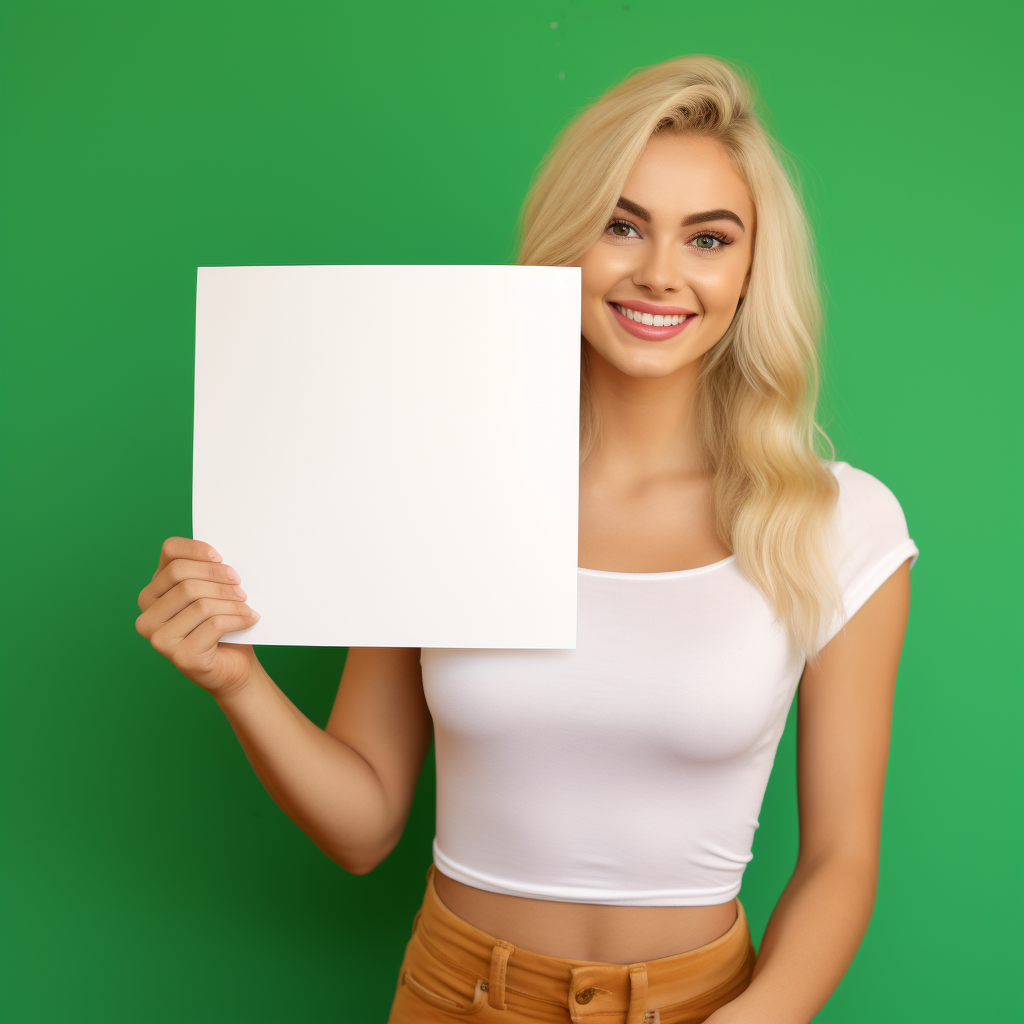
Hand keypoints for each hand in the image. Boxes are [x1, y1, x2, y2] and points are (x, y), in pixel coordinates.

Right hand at [136, 536, 261, 696]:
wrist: (232, 666)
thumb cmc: (220, 626)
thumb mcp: (209, 593)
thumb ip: (205, 573)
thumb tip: (219, 555)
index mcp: (152, 593)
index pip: (169, 553)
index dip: (196, 549)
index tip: (221, 557)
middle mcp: (147, 616)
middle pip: (183, 578)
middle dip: (218, 578)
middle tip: (241, 586)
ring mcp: (159, 639)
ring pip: (200, 603)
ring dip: (232, 601)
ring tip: (247, 605)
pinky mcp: (180, 656)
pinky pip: (214, 625)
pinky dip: (237, 618)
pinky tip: (249, 619)